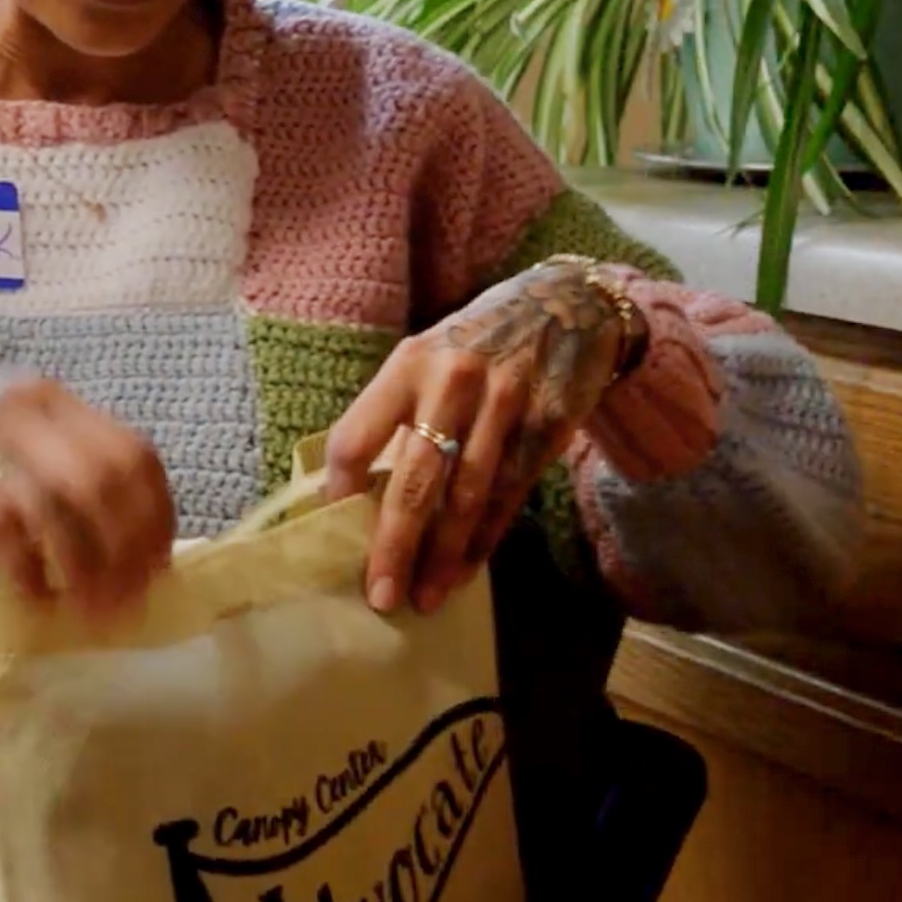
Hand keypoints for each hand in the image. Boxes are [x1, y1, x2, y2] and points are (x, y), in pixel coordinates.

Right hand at [0, 370, 175, 613]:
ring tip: (87, 611)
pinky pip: (0, 526)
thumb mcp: (12, 432)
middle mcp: (14, 407)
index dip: (155, 517)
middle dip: (125, 551)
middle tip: (127, 603)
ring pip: (56, 505)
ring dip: (82, 569)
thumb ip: (66, 462)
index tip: (158, 567)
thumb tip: (136, 539)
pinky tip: (33, 596)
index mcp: (46, 397)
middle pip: (102, 480)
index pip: (131, 452)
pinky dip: (27, 570)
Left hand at [324, 260, 637, 615]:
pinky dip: (486, 537)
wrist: (565, 306)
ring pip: (467, 496)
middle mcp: (452, 381)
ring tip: (426, 596)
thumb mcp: (428, 358)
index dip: (342, 490)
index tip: (336, 530)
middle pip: (414, 478)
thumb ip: (398, 412)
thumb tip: (360, 493)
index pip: (357, 436)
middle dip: (395, 545)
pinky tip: (468, 568)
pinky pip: (509, 493)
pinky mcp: (547, 424)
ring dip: (444, 554)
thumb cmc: (477, 342)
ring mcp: (505, 403)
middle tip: (381, 596)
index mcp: (408, 364)